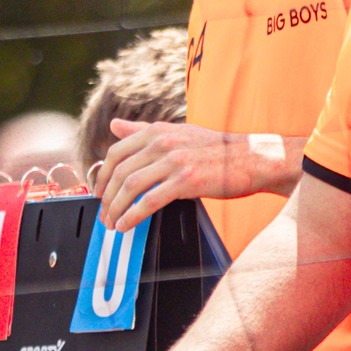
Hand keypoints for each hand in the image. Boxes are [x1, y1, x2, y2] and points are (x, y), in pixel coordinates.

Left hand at [98, 119, 284, 228]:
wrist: (251, 158)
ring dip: (116, 209)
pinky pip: (150, 201)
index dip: (102, 175)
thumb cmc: (216, 149)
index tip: (99, 191)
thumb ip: (142, 129)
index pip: (117, 152)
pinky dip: (133, 216)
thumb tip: (114, 126)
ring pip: (131, 187)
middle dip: (106, 197)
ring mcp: (174, 161)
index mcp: (158, 130)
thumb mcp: (177, 131)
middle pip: (120, 171)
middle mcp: (163, 142)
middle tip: (103, 213)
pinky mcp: (186, 181)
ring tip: (112, 222)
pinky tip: (127, 225)